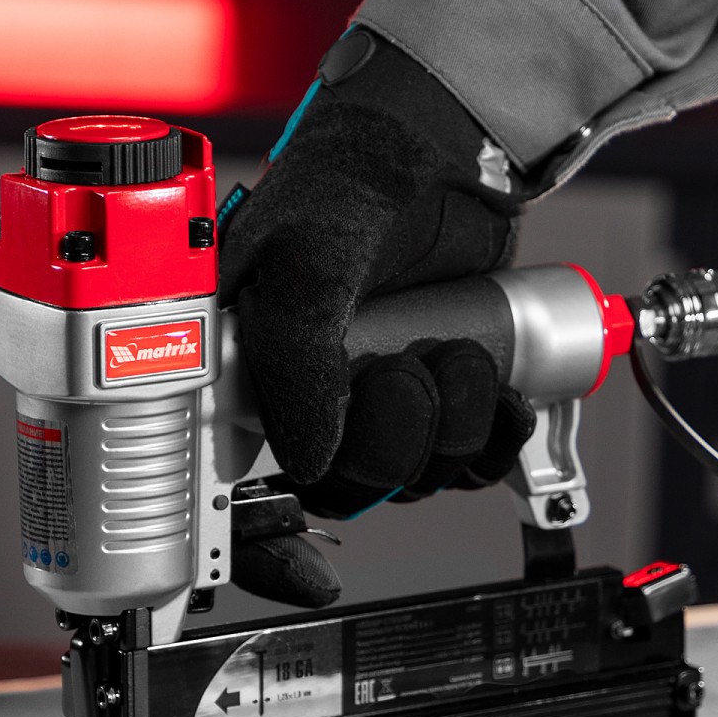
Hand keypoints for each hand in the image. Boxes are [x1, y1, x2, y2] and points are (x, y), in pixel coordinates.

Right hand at [219, 28, 535, 601]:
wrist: (455, 144)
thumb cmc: (357, 170)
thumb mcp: (305, 251)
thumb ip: (293, 353)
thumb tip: (311, 457)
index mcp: (235, 372)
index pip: (223, 494)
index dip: (259, 550)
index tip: (305, 572)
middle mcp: (298, 396)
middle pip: (342, 491)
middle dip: (393, 443)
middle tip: (401, 370)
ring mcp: (368, 398)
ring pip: (415, 478)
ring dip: (452, 424)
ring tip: (450, 346)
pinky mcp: (432, 395)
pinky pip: (469, 458)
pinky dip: (494, 429)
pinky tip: (491, 379)